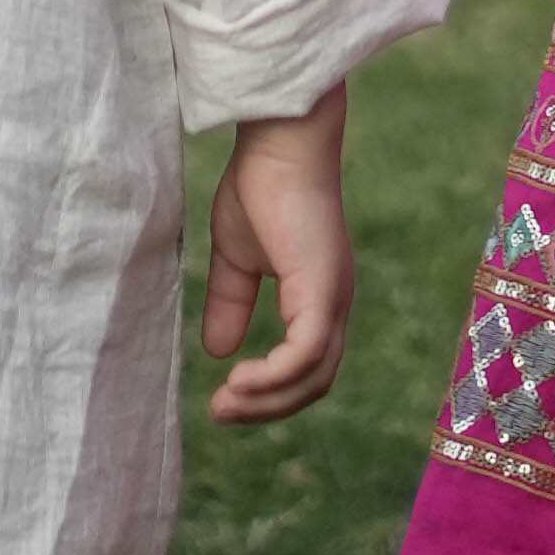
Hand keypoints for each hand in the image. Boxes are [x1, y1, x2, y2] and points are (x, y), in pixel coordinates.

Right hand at [202, 86, 353, 421]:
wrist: (277, 141)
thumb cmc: (258, 186)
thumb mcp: (235, 257)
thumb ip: (231, 302)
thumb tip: (219, 352)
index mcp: (320, 295)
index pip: (308, 366)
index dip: (270, 391)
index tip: (225, 400)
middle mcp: (335, 301)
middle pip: (315, 382)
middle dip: (267, 407)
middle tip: (220, 413)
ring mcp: (333, 296)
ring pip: (313, 376)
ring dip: (267, 400)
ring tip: (225, 403)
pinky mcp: (321, 288)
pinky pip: (306, 354)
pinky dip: (274, 377)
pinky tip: (238, 378)